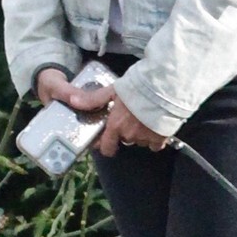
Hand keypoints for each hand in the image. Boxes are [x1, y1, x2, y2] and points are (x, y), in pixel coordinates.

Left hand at [36, 68, 165, 155]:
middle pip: (124, 140)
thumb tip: (72, 101)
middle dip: (125, 133)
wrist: (163, 88)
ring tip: (143, 119)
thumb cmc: (136, 88)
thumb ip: (93, 99)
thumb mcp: (112, 90)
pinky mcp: (161, 137)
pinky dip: (154, 138)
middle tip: (128, 119)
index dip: (107, 146)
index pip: (107, 148)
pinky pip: (155, 144)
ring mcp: (146, 138)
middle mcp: (129, 135)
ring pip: (139, 141)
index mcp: (116, 126)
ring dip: (139, 134)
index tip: (109, 139)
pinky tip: (155, 126)